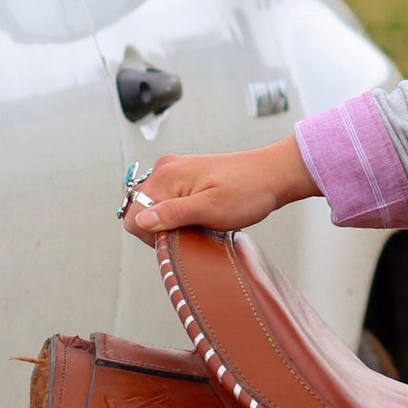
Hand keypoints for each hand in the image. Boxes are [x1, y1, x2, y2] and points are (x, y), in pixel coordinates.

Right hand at [122, 136, 318, 242]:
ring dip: (171, 221)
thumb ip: (174, 214)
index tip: (180, 238)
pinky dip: (180, 212)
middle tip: (193, 232)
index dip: (152, 236)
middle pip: (141, 211)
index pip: (133, 216)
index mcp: (165, 176)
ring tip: (200, 223)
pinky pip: (169, 199)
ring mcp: (174, 170)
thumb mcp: (211, 209)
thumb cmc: (248, 192)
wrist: (274, 174)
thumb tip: (140, 221)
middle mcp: (164, 169)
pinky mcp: (186, 174)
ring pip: (155, 206)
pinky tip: (201, 216)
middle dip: (162, 228)